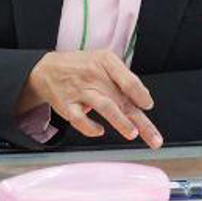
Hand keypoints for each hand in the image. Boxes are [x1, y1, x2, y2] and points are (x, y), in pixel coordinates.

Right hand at [26, 50, 161, 144]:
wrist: (46, 69)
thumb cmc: (82, 67)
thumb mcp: (104, 62)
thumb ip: (124, 79)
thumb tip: (144, 99)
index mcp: (107, 62)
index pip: (129, 80)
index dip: (141, 94)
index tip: (148, 105)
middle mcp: (94, 76)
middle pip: (122, 99)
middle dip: (140, 121)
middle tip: (155, 139)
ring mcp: (80, 91)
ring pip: (104, 107)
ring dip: (120, 121)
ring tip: (132, 133)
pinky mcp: (66, 105)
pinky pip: (79, 119)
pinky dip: (90, 127)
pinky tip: (99, 131)